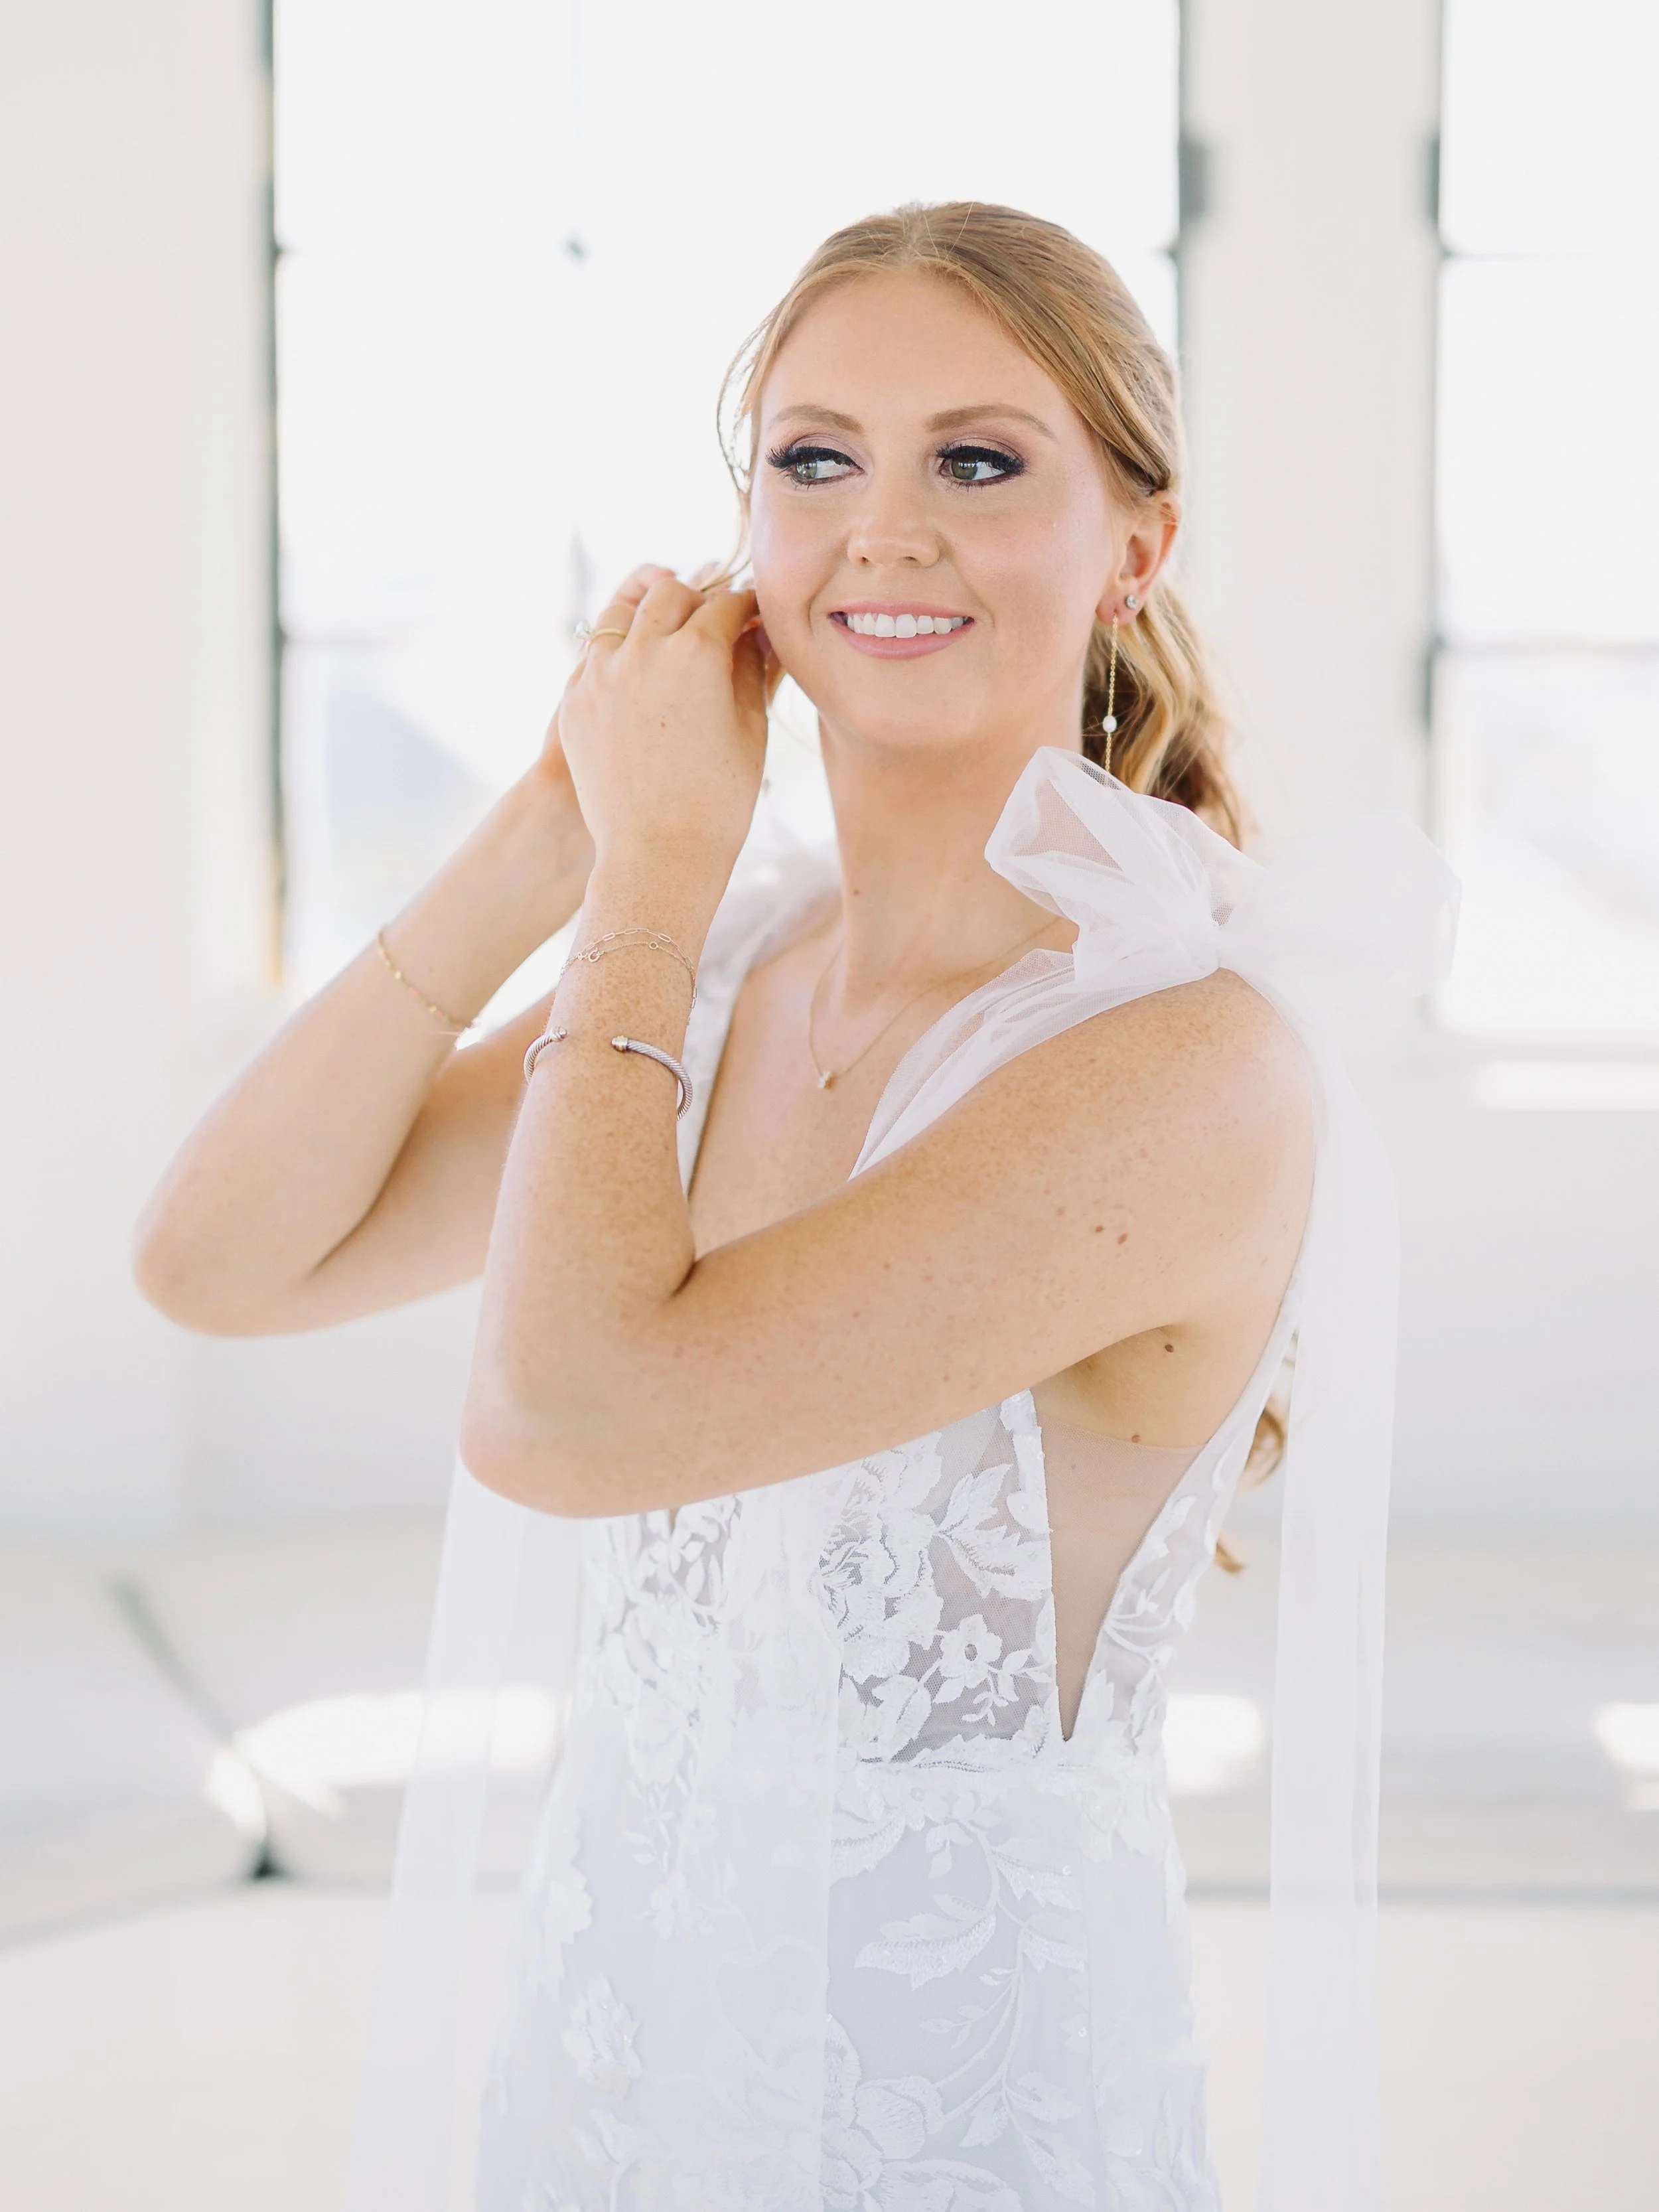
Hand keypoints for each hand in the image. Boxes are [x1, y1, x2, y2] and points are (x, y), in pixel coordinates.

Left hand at [554, 566, 776, 889]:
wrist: (657, 857)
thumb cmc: (718, 801)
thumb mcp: (749, 728)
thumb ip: (753, 667)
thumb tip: (757, 632)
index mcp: (696, 653)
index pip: (727, 604)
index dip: (747, 607)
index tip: (754, 615)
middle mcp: (642, 650)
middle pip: (669, 595)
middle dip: (696, 601)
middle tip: (713, 621)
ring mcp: (600, 674)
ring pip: (621, 612)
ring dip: (649, 614)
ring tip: (668, 634)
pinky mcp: (573, 701)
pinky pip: (595, 655)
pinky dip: (620, 652)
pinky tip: (639, 671)